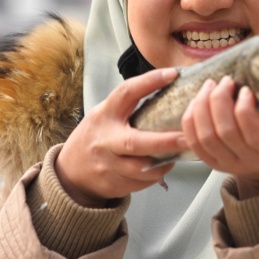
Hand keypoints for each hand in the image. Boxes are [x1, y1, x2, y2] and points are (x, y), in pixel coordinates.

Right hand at [55, 68, 188, 206]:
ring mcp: (108, 164)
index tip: (173, 75)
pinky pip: (142, 182)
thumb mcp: (105, 114)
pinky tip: (163, 165)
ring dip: (165, 162)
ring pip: (142, 168)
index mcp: (105, 114)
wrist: (71, 171)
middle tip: (186, 137)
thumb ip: (129, 106)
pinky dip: (157, 174)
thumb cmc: (97, 136)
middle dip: (164, 141)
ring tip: (179, 152)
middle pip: (135, 142)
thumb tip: (169, 88)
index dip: (149, 82)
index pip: (127, 93)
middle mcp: (105, 140)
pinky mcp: (113, 184)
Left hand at [181, 76, 258, 198]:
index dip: (244, 109)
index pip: (255, 133)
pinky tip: (196, 103)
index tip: (244, 90)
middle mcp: (251, 160)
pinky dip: (190, 121)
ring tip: (209, 87)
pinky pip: (194, 144)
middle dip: (219, 100)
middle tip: (224, 81)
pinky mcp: (213, 163)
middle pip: (226, 133)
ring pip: (206, 138)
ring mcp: (230, 164)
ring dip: (202, 107)